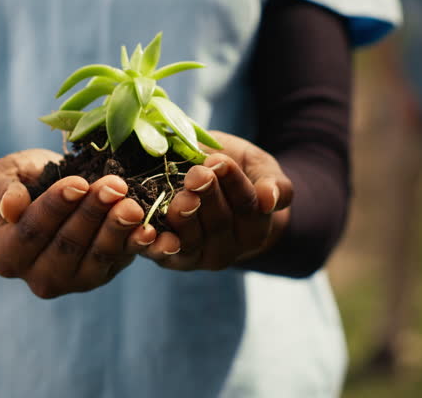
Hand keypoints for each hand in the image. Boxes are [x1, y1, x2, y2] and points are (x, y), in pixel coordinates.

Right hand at [0, 150, 155, 298]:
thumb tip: (11, 207)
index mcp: (7, 256)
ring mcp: (73, 281)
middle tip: (114, 186)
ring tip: (131, 204)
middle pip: (67, 247)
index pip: (33, 232)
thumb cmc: (14, 185)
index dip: (56, 207)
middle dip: (92, 214)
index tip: (78, 183)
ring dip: (117, 229)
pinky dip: (135, 246)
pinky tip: (150, 230)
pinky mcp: (101, 274)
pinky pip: (119, 260)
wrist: (34, 200)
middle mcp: (38, 277)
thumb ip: (1, 192)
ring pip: (96, 258)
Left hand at [141, 132, 292, 270]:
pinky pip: (164, 255)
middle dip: (208, 197)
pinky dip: (154, 246)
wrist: (209, 185)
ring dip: (184, 219)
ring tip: (180, 198)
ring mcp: (200, 256)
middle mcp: (230, 248)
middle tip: (198, 175)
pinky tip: (148, 232)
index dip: (234, 183)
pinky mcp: (172, 259)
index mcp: (256, 226)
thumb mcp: (260, 169)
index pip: (247, 204)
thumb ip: (272, 183)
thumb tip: (269, 198)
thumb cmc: (238, 173)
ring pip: (193, 241)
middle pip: (219, 224)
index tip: (220, 160)